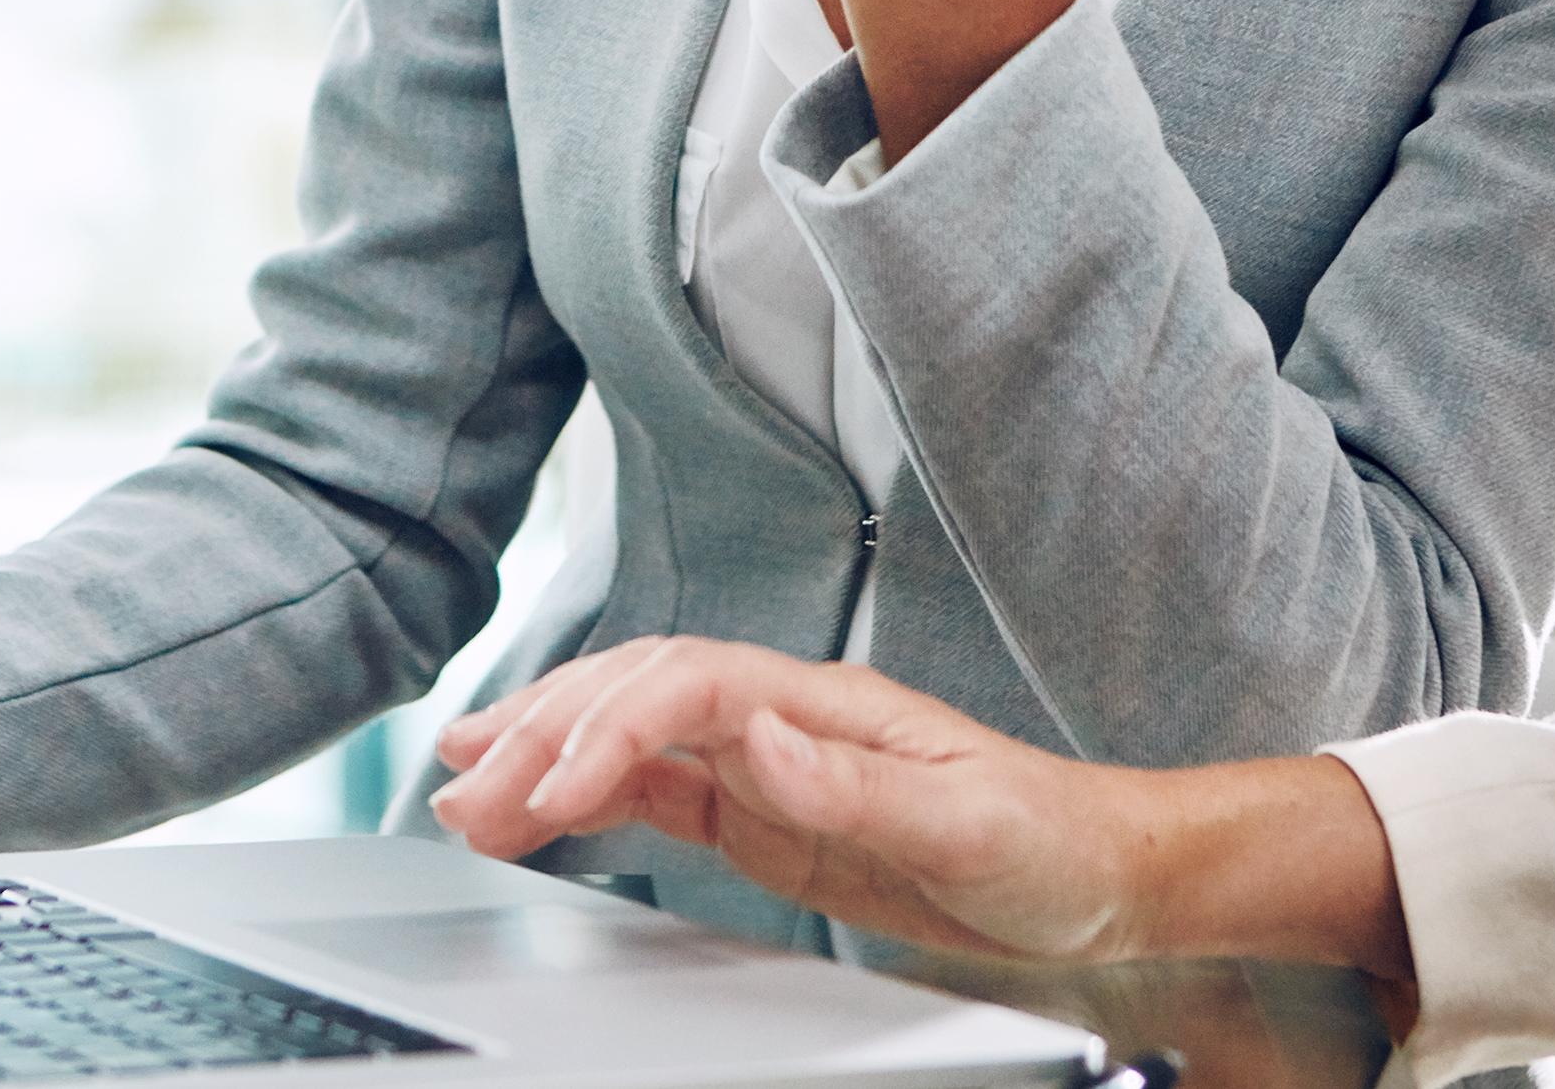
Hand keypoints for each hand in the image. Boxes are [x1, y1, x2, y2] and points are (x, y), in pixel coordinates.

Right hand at [431, 638, 1144, 961]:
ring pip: (635, 733)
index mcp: (833, 705)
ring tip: (459, 783)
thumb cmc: (1046, 839)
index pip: (696, 683)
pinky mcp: (763, 813)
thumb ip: (854, 782)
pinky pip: (656, 791)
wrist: (1095, 872)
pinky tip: (533, 805)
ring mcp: (772, 762)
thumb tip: (755, 737)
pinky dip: (586, 793)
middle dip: (548, 726)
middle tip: (463, 783)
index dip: (614, 723)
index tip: (551, 784)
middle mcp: (791, 718)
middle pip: (645, 691)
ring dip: (547, 749)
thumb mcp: (964, 821)